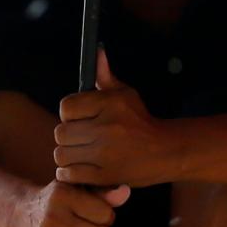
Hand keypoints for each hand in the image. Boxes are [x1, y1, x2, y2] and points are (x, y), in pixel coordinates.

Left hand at [54, 54, 182, 188]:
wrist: (166, 151)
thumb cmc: (141, 120)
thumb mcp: (125, 94)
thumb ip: (105, 76)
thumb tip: (98, 52)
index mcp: (110, 104)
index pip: (66, 107)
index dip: (70, 114)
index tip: (80, 119)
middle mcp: (107, 128)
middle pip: (60, 133)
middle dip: (68, 136)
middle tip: (80, 138)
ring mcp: (105, 154)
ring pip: (61, 154)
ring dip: (67, 155)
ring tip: (80, 154)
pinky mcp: (105, 175)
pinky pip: (69, 174)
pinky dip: (70, 172)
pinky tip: (81, 167)